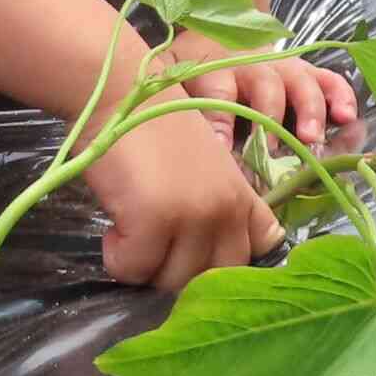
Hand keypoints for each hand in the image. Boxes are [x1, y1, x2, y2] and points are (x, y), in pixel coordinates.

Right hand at [85, 109, 281, 292]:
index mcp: (241, 197)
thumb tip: (204, 260)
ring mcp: (193, 216)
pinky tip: (115, 227)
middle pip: (209, 278)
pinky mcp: (154, 221)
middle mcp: (225, 210)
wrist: (122, 94)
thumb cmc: (154, 130)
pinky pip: (134, 268)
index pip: (260, 249)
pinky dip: (118, 257)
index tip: (196, 251)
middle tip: (151, 244)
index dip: (227, 261)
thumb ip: (217, 207)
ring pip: (170, 281)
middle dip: (175, 271)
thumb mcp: (204, 168)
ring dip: (144, 265)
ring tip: (130, 230)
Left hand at [172, 31, 356, 149]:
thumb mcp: (173, 76)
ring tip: (312, 140)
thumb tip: (174, 137)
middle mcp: (255, 65)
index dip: (220, 120)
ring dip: (310, 112)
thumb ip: (174, 100)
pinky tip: (347, 118)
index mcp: (217, 67)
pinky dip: (342, 96)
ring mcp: (285, 66)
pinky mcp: (307, 70)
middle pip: (266, 87)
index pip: (218, 91)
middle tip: (271, 151)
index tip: (221, 147)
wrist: (219, 27)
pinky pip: (330, 79)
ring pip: (303, 84)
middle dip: (270, 120)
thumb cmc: (194, 65)